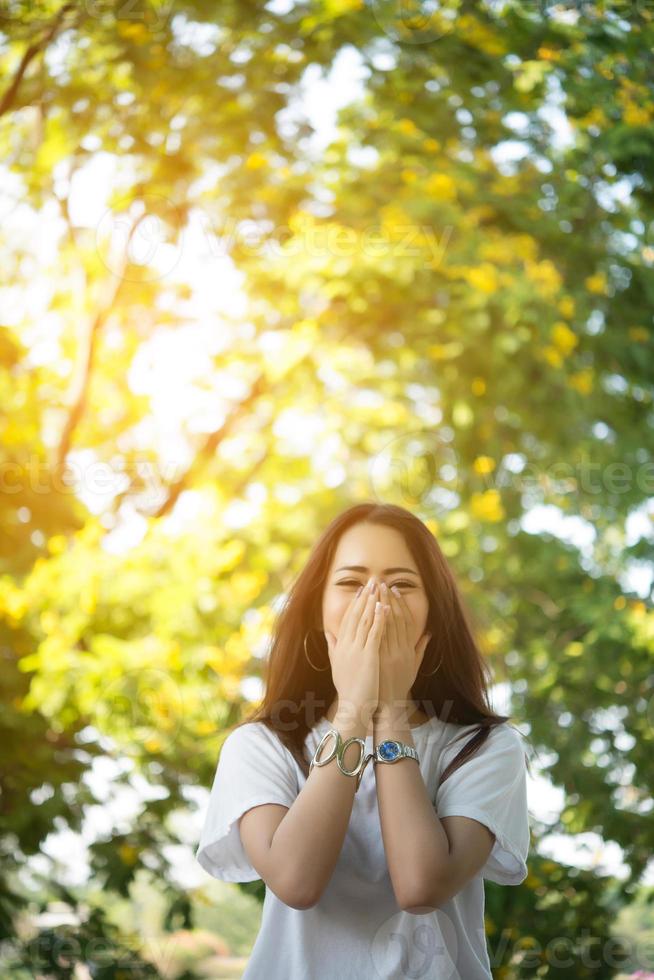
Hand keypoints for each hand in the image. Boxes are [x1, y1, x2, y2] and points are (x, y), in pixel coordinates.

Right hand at [324, 578, 384, 716]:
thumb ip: (332, 647)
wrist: (353, 707)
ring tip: (379, 588)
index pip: (348, 619)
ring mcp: (357, 650)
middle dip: (365, 597)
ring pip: (365, 620)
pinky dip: (379, 619)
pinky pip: (375, 633)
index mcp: (340, 646)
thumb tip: (328, 633)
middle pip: (356, 615)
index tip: (361, 590)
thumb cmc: (348, 688)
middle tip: (372, 581)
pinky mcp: (369, 656)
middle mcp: (347, 645)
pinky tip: (384, 607)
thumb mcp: (336, 665)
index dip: (355, 603)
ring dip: (373, 602)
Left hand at [377, 583, 430, 715]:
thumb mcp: (414, 667)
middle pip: (394, 619)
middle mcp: (400, 650)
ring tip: (373, 591)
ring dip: (378, 607)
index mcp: (408, 649)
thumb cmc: (400, 686)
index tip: (394, 590)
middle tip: (382, 583)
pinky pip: (375, 637)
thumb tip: (429, 633)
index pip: (405, 621)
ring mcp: (388, 655)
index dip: (400, 604)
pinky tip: (368, 611)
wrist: (389, 706)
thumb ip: (421, 649)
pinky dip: (372, 624)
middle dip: (387, 599)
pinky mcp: (378, 660)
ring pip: (384, 625)